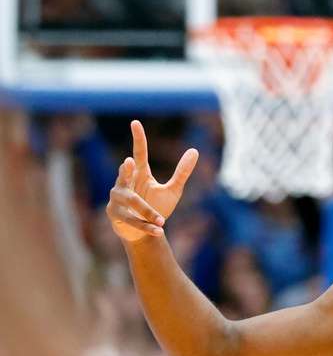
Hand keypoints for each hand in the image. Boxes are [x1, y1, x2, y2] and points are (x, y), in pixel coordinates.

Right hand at [106, 120, 198, 241]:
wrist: (145, 232)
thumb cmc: (156, 207)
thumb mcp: (173, 190)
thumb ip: (182, 172)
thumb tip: (195, 150)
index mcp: (140, 174)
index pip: (139, 153)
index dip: (138, 139)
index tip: (135, 123)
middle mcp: (124, 183)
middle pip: (126, 175)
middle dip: (126, 170)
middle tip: (128, 163)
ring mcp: (117, 198)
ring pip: (131, 201)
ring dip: (148, 212)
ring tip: (161, 220)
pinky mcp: (114, 214)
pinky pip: (131, 220)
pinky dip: (147, 226)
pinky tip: (159, 231)